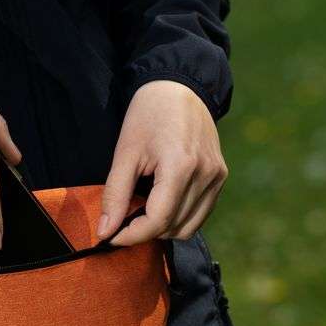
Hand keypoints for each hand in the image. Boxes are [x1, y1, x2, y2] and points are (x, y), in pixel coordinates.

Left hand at [97, 80, 227, 245]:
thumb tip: (105, 232)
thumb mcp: (125, 154)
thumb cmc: (148, 115)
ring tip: (141, 212)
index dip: (132, 235)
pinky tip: (160, 205)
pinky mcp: (221, 177)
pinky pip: (200, 215)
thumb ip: (115, 196)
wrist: (179, 88)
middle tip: (121, 222)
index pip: (158, 220)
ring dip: (162, 228)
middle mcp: (206, 175)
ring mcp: (217, 177)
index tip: (111, 237)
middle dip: (143, 231)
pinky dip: (179, 219)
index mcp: (181, 166)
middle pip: (172, 226)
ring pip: (188, 227)